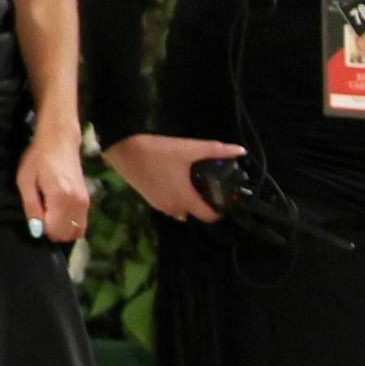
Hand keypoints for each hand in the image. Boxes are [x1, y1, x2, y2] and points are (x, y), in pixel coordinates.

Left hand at [18, 118, 87, 246]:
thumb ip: (31, 207)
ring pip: (75, 233)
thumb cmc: (37, 158)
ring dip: (61, 229)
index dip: (41, 228)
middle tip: (41, 214)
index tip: (35, 215)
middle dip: (51, 231)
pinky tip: (59, 214)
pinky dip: (69, 226)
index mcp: (60, 197)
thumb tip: (37, 231)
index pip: (54, 230)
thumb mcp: (25, 181)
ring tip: (50, 214)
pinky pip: (81, 226)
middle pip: (65, 235)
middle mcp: (77, 204)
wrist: (60, 142)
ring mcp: (85, 204)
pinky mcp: (87, 203)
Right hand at [108, 130, 242, 224]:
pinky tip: (177, 183)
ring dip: (189, 203)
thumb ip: (216, 150)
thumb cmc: (158, 151)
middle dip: (205, 205)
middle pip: (196, 214)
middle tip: (211, 190)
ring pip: (181, 211)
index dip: (220, 211)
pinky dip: (175, 199)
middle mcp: (173, 208)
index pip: (209, 217)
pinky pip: (168, 205)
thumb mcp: (190, 149)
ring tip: (195, 187)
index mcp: (186, 199)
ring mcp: (159, 205)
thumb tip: (240, 150)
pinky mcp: (149, 200)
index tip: (226, 201)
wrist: (124, 148)